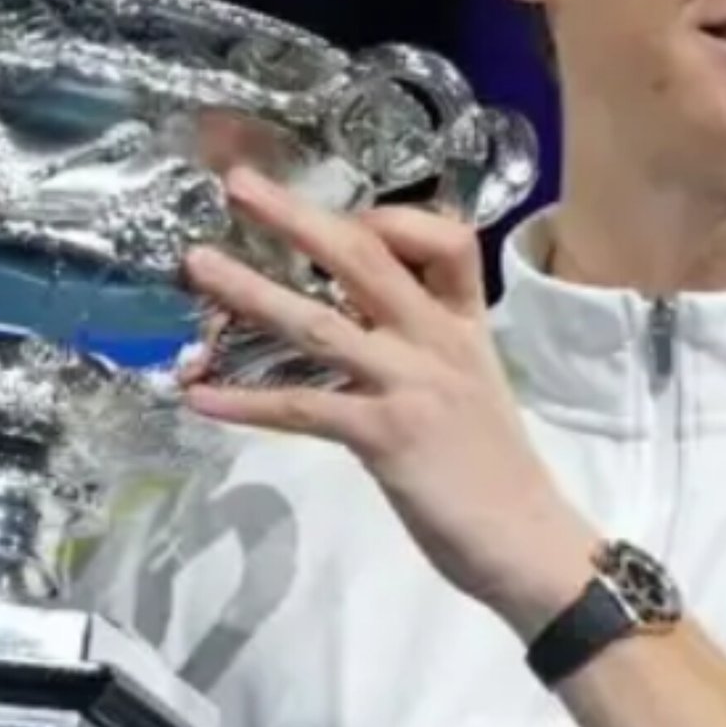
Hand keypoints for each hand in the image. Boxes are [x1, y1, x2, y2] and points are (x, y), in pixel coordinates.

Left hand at [179, 166, 594, 626]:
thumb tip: (350, 307)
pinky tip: (199, 397)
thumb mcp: (470, 379)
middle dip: (297, 216)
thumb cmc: (493, 466)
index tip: (346, 217)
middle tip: (238, 185)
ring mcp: (410, 384)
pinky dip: (245, 402)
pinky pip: (302, 408)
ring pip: (319, 323)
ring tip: (198, 264)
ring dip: (250, 291)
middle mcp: (437, 340)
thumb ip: (418, 338)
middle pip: (364, 257)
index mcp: (463, 322)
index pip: (444, 237)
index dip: (389, 216)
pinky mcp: (384, 436)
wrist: (526, 541)